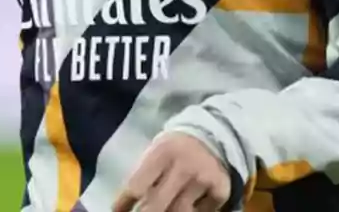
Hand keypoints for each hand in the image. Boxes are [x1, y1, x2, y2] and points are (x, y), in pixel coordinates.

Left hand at [113, 133, 231, 211]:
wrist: (215, 134)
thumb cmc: (176, 147)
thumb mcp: (157, 150)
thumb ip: (144, 174)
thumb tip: (125, 205)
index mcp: (162, 152)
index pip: (136, 186)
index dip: (123, 204)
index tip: (118, 210)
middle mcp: (183, 166)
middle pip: (155, 206)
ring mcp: (203, 180)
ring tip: (166, 206)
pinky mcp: (220, 190)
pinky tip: (189, 205)